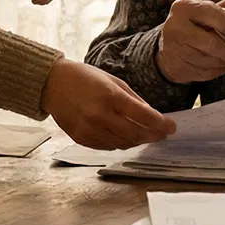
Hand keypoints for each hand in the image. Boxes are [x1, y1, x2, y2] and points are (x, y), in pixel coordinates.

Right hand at [41, 58, 175, 149]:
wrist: (52, 84)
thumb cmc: (85, 78)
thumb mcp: (113, 81)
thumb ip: (133, 100)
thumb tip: (152, 116)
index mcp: (110, 96)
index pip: (143, 116)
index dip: (161, 124)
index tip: (172, 127)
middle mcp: (100, 115)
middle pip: (136, 134)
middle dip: (153, 136)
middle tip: (162, 134)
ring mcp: (89, 130)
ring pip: (123, 144)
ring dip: (137, 140)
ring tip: (144, 134)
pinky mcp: (81, 139)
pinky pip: (108, 147)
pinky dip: (119, 143)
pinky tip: (124, 136)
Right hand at [157, 0, 224, 83]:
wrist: (166, 46)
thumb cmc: (189, 25)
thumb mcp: (200, 11)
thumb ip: (221, 9)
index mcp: (183, 8)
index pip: (214, 14)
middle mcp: (176, 27)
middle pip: (212, 43)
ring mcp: (174, 49)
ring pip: (210, 60)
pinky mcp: (177, 67)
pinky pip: (205, 72)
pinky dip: (217, 70)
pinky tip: (219, 65)